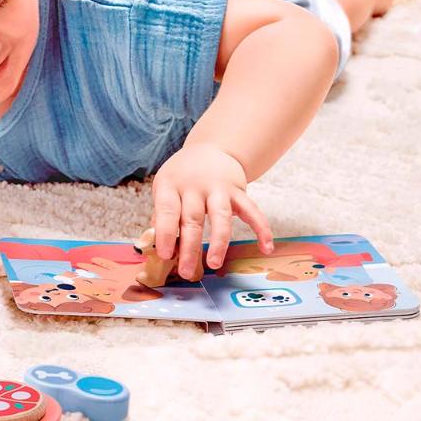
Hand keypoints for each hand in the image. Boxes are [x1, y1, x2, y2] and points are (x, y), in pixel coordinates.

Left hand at [151, 142, 273, 279]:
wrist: (210, 149)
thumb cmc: (182, 177)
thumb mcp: (164, 189)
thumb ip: (162, 217)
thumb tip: (155, 249)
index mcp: (170, 185)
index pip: (167, 211)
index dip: (165, 233)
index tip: (164, 255)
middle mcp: (194, 185)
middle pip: (193, 218)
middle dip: (190, 247)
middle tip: (186, 271)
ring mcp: (218, 188)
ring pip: (220, 216)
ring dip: (218, 241)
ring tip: (214, 263)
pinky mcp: (238, 191)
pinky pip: (252, 211)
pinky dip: (261, 228)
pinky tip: (266, 247)